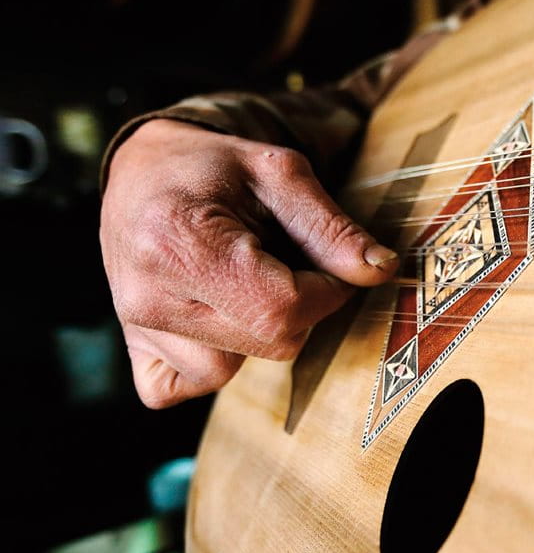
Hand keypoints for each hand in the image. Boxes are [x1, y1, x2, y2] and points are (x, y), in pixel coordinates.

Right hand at [100, 120, 396, 407]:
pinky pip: (188, 386)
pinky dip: (213, 361)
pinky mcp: (134, 351)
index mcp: (178, 242)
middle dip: (300, 308)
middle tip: (282, 263)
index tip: (329, 265)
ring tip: (241, 281)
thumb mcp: (279, 174)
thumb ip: (331, 227)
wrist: (144, 171)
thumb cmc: (213, 166)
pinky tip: (215, 316)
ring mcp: (135, 329)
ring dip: (256, 332)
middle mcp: (146, 296)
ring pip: (233, 371)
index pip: (282, 309)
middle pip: (269, 343)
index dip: (327, 291)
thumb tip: (381, 270)